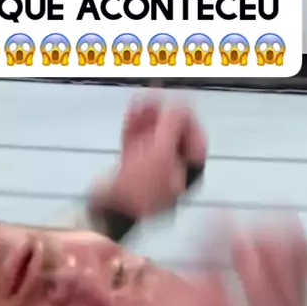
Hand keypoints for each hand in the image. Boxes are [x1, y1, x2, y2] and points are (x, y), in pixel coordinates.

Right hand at [92, 99, 206, 218]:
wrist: (110, 209)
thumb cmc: (139, 190)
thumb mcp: (161, 153)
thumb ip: (171, 126)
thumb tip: (179, 105)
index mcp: (187, 172)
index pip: (195, 138)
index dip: (187, 116)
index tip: (178, 101)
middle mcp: (172, 171)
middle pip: (173, 135)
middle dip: (164, 114)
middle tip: (157, 96)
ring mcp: (151, 169)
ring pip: (153, 136)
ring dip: (148, 117)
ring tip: (142, 100)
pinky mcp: (133, 168)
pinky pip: (137, 142)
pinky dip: (135, 126)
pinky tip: (134, 111)